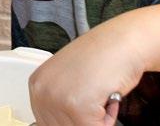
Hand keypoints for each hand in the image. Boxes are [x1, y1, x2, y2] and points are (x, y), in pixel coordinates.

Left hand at [28, 20, 143, 125]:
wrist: (123, 41)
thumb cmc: (102, 56)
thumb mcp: (68, 79)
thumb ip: (58, 101)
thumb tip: (57, 122)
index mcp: (37, 84)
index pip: (48, 122)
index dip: (72, 117)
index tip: (84, 100)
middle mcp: (41, 91)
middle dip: (85, 117)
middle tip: (95, 93)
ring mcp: (57, 99)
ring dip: (96, 118)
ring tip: (100, 92)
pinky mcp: (77, 107)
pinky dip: (108, 118)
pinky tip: (107, 93)